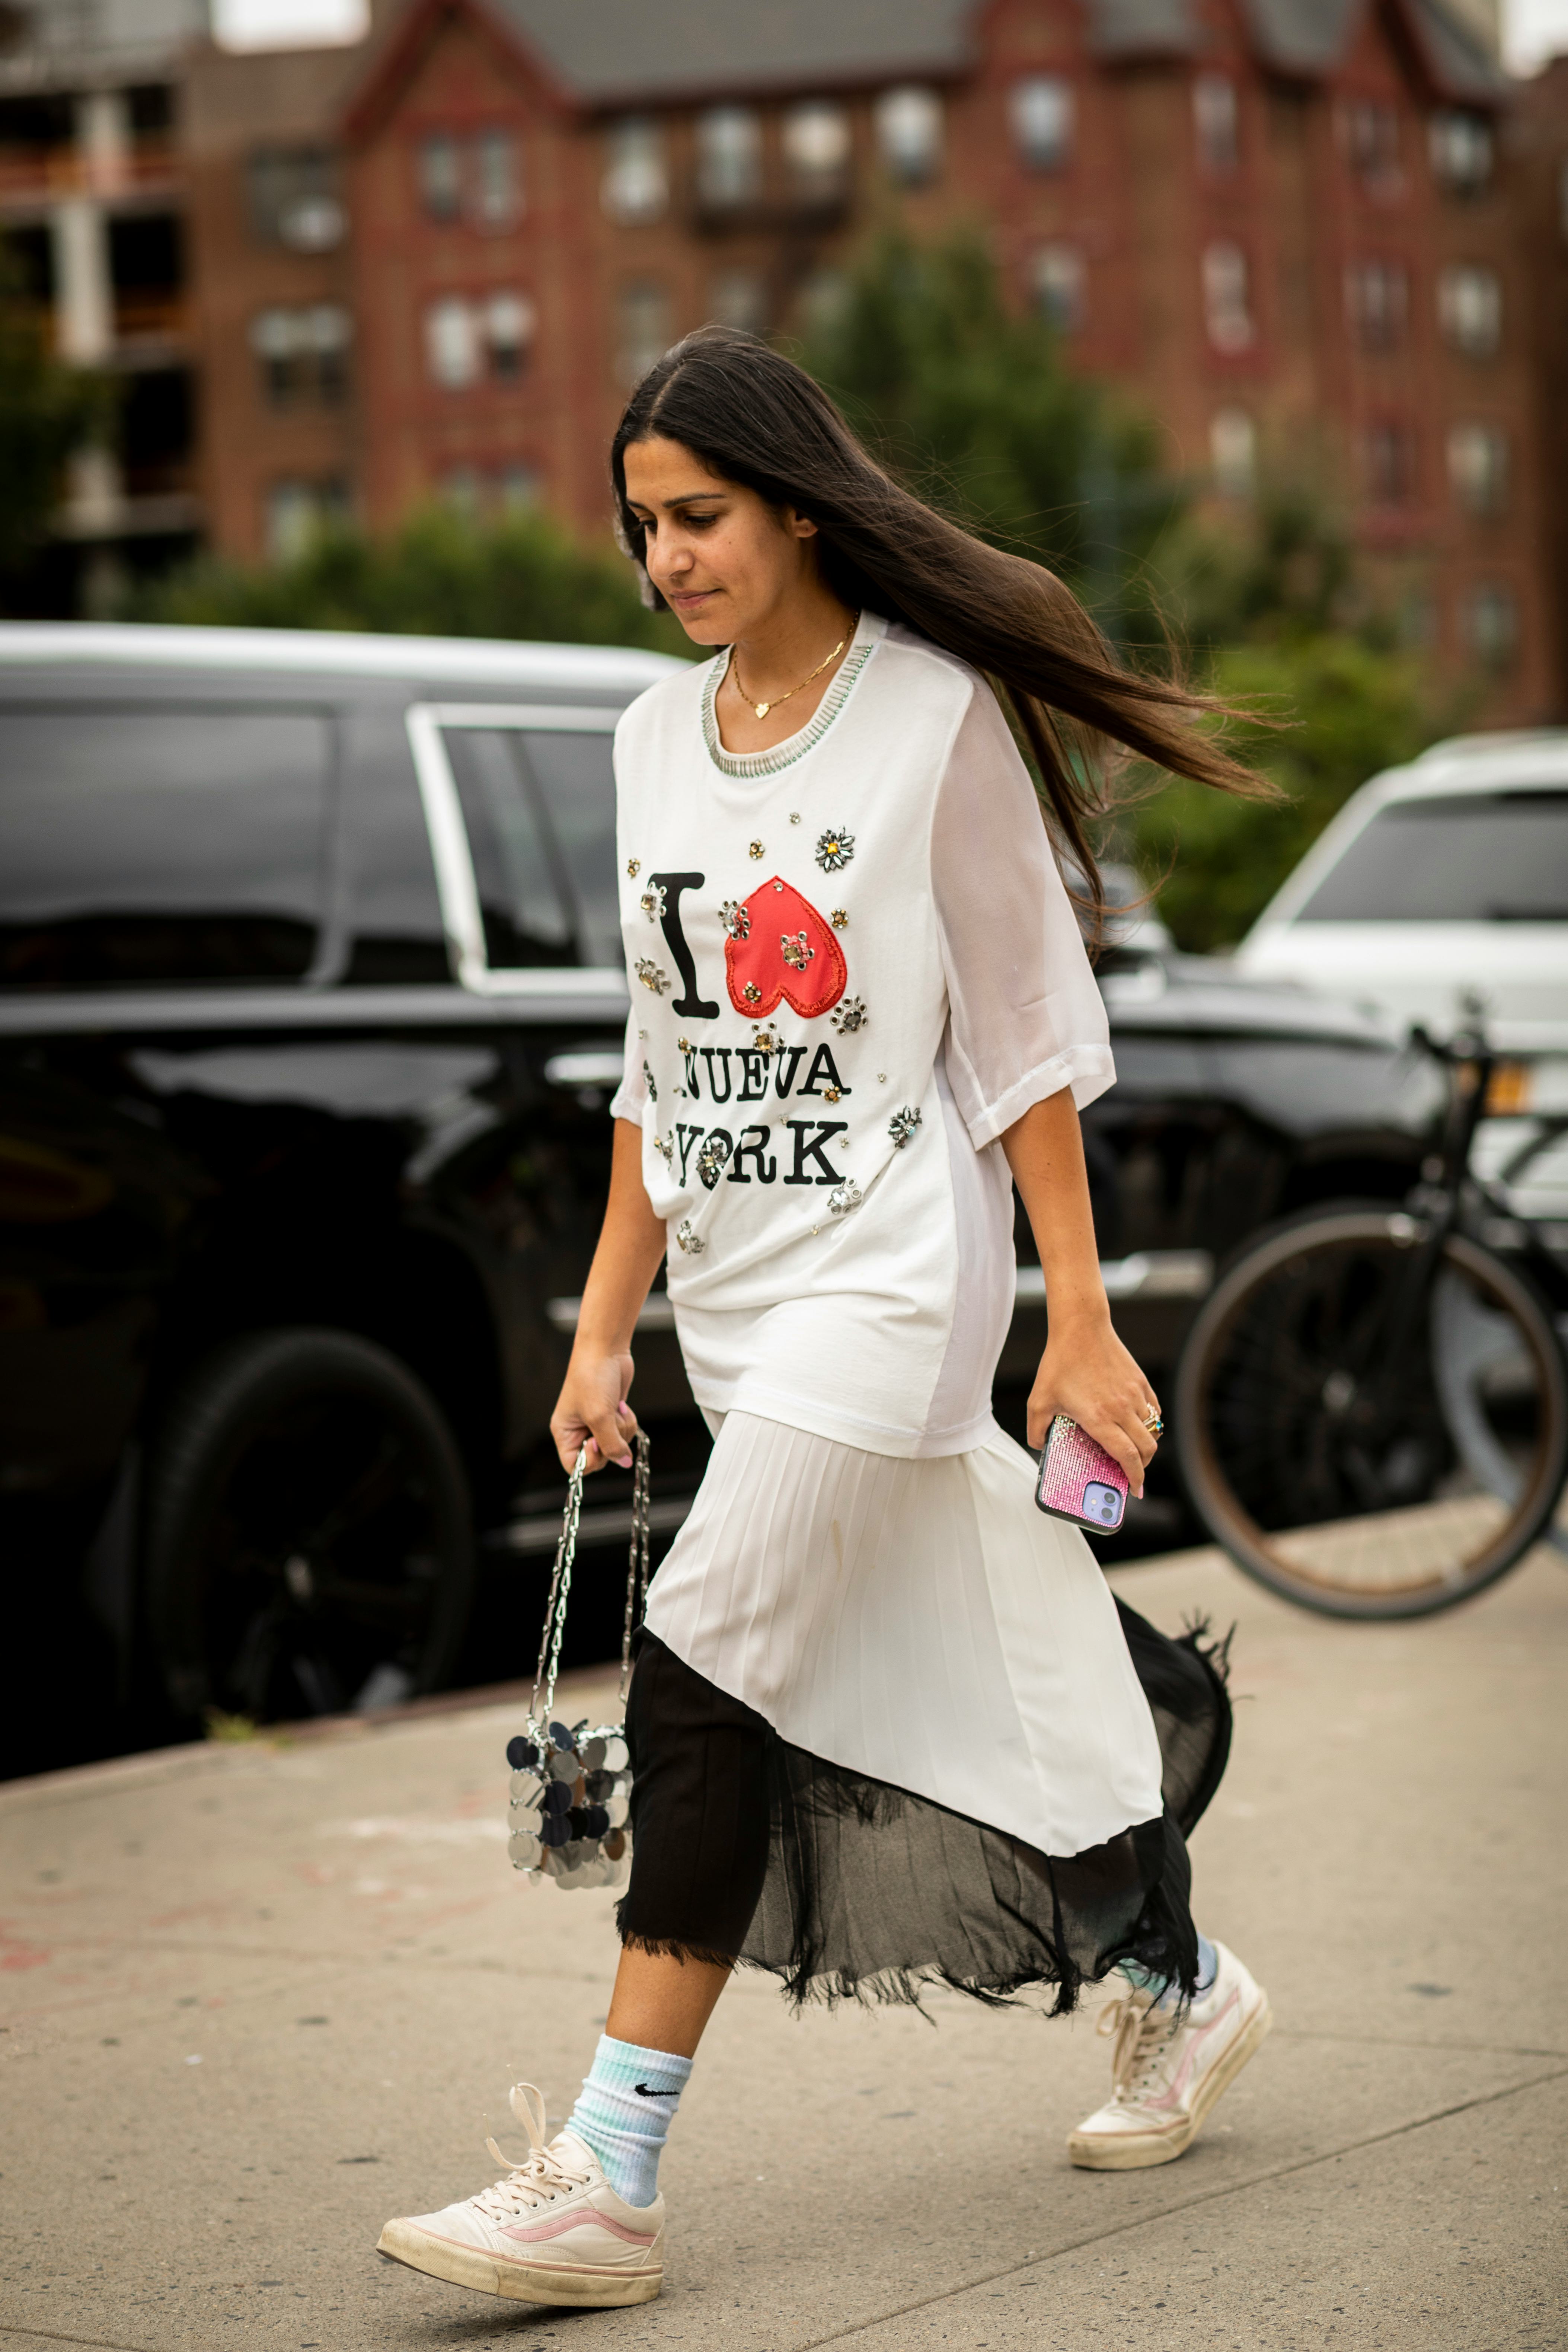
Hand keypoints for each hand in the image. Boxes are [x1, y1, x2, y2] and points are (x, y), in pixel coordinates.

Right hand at [550, 1350, 638, 1473]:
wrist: (606, 1350)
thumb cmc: (593, 1379)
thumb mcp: (600, 1416)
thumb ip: (611, 1445)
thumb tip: (624, 1462)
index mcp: (564, 1433)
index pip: (574, 1466)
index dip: (589, 1461)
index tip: (597, 1443)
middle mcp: (579, 1431)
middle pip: (599, 1458)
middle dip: (611, 1442)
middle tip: (609, 1422)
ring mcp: (597, 1423)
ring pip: (616, 1445)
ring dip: (622, 1429)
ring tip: (616, 1409)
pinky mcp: (612, 1416)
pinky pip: (625, 1432)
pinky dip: (627, 1421)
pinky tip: (622, 1405)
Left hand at [1027, 1313, 1159, 1496]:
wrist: (1080, 1327)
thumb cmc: (1058, 1363)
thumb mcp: (1038, 1400)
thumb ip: (1036, 1430)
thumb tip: (1039, 1447)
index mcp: (1099, 1418)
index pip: (1127, 1457)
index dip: (1134, 1478)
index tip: (1135, 1490)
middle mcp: (1121, 1409)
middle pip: (1146, 1449)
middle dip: (1142, 1467)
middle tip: (1133, 1473)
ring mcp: (1134, 1394)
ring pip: (1152, 1430)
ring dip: (1146, 1446)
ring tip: (1134, 1451)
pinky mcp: (1140, 1381)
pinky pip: (1154, 1410)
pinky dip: (1151, 1424)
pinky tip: (1138, 1426)